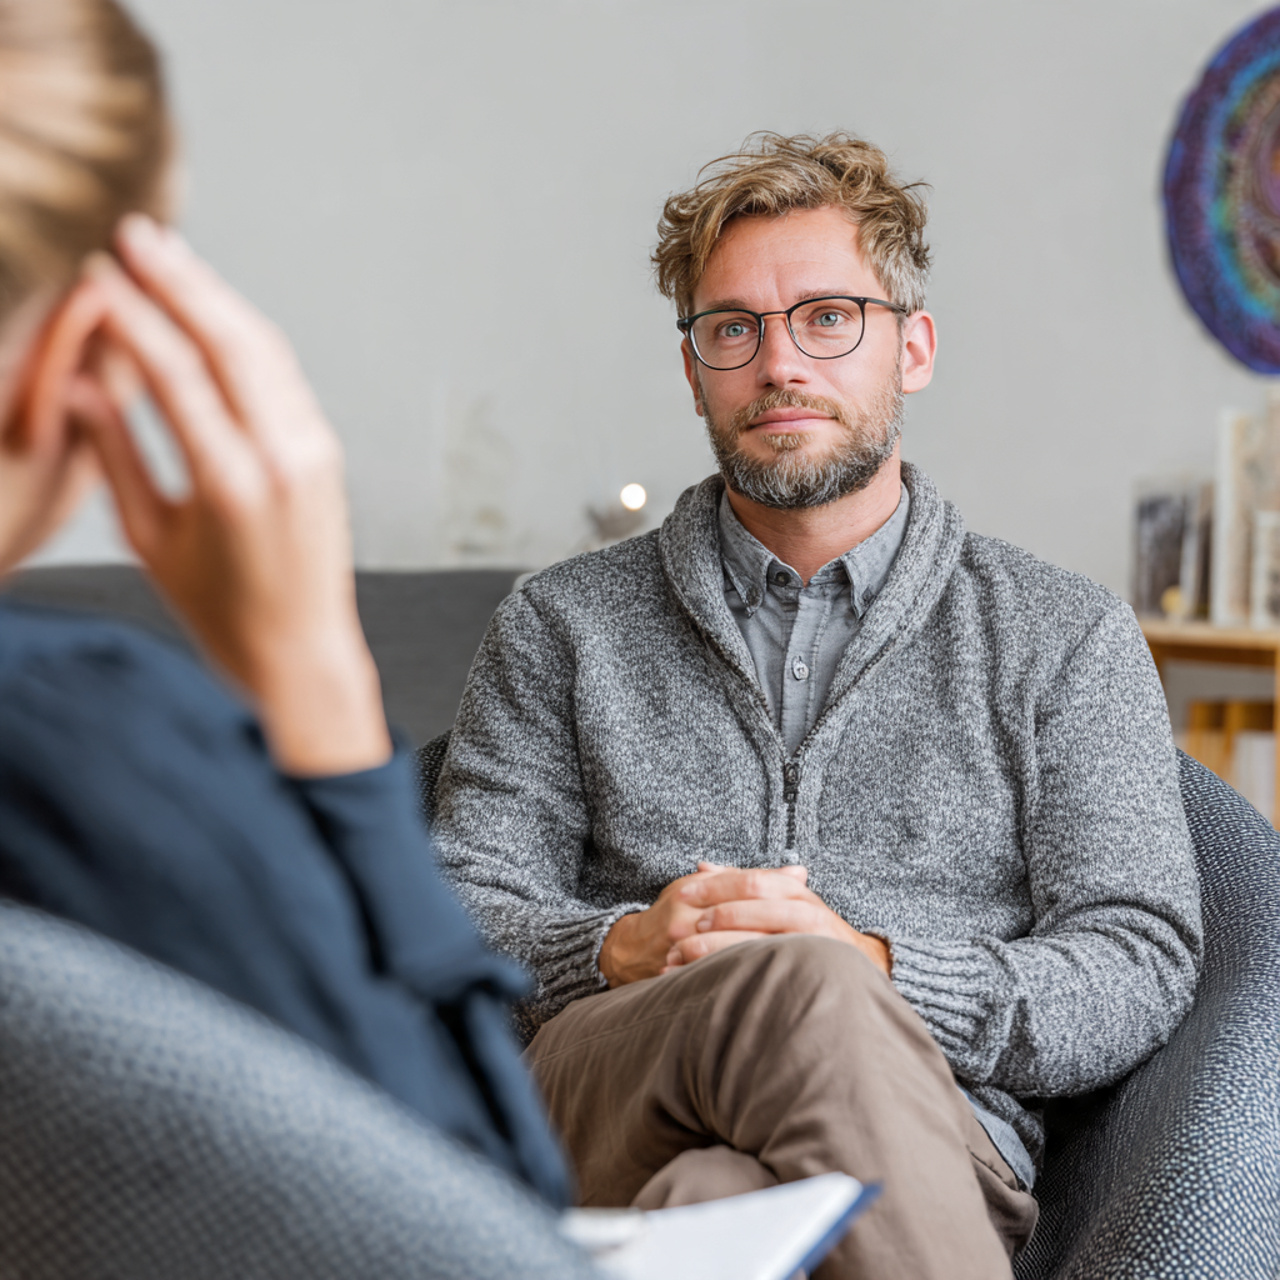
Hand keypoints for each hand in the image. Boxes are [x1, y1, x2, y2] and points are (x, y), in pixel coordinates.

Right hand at [78, 215, 390, 776]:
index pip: (177, 372)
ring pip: (266, 350)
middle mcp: (283, 458)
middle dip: (181, 280)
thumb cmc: (218, 611)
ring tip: (172, 255)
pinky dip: (248, 334)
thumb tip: (81, 384)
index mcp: (231, 484)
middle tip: (137, 234)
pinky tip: (217, 310)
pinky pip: (286, 376)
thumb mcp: (150, 539)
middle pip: (230, 341)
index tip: (98, 275)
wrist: (302, 652)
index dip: (133, 315)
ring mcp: (314, 451)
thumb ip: (115, 456)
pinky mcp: (327, 453)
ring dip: (219, 296)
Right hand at [598, 863, 808, 986]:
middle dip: (778, 924)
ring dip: (766, 954)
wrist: (630, 950)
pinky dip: (745, 976)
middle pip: (743, 918)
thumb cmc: (672, 913)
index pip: (742, 885)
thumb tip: (800, 873)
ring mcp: (683, 951)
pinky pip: (719, 976)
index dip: (775, 888)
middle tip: (816, 932)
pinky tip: (771, 980)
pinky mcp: (682, 976)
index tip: (807, 895)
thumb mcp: (703, 886)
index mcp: (693, 893)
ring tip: (801, 958)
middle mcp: (686, 921)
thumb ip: (748, 879)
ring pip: (734, 950)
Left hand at [666, 861, 891, 976]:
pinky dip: (728, 974)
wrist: (861, 968)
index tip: (681, 894)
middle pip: (751, 906)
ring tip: (680, 958)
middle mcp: (806, 912)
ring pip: (753, 942)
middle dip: (712, 918)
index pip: (751, 881)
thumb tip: (702, 866)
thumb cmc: (811, 933)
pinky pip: (762, 971)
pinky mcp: (808, 973)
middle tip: (679, 931)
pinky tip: (705, 980)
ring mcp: (809, 943)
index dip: (714, 886)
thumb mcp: (784, 901)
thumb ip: (746, 884)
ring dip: (711, 949)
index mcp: (796, 891)